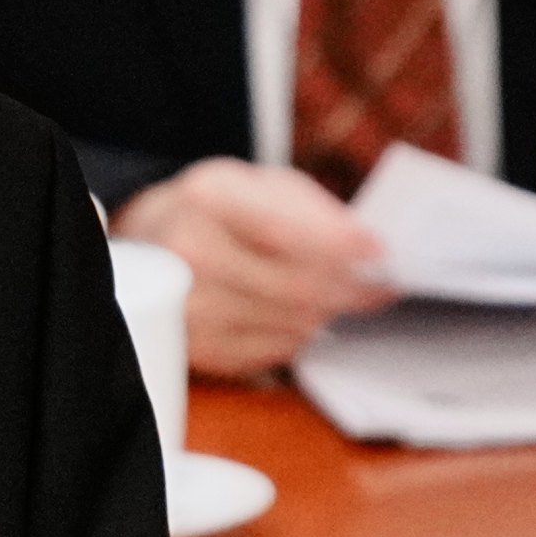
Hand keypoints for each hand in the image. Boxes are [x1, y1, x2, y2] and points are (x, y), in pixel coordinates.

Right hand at [109, 158, 395, 374]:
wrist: (157, 240)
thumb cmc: (223, 209)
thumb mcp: (263, 184)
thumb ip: (316, 211)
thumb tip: (368, 251)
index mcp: (207, 200)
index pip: (283, 231)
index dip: (338, 244)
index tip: (378, 251)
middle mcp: (188, 255)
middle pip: (295, 287)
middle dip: (350, 287)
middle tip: (378, 283)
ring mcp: (188, 308)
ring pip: (292, 324)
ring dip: (329, 311)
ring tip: (341, 293)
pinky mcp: (198, 348)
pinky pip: (277, 352)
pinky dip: (301, 333)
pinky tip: (300, 312)